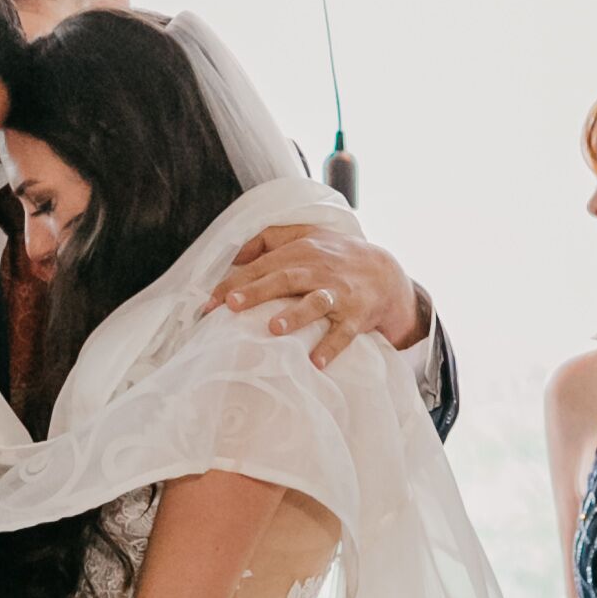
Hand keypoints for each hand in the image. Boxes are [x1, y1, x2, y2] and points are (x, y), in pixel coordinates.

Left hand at [206, 223, 422, 369]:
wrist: (385, 273)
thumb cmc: (336, 255)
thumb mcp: (307, 235)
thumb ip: (270, 239)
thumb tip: (235, 253)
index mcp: (302, 251)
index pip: (263, 265)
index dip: (236, 282)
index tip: (211, 301)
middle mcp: (319, 270)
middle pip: (285, 279)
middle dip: (258, 291)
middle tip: (233, 305)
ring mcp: (339, 294)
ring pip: (315, 303)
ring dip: (295, 315)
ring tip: (273, 328)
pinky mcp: (356, 316)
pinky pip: (343, 333)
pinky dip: (330, 347)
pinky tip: (315, 362)